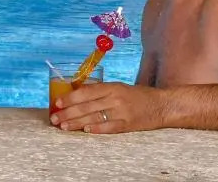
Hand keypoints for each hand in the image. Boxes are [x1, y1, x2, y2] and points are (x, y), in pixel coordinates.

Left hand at [50, 82, 166, 133]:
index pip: (86, 92)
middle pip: (87, 106)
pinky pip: (109, 127)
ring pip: (95, 117)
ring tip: (63, 126)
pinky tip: (85, 130)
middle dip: (68, 113)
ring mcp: (122, 112)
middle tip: (55, 118)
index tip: (57, 103)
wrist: (162, 105)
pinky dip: (97, 129)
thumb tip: (74, 94)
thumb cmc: (135, 95)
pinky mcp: (128, 125)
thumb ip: (98, 90)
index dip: (70, 98)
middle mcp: (115, 98)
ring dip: (77, 123)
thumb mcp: (117, 87)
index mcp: (111, 87)